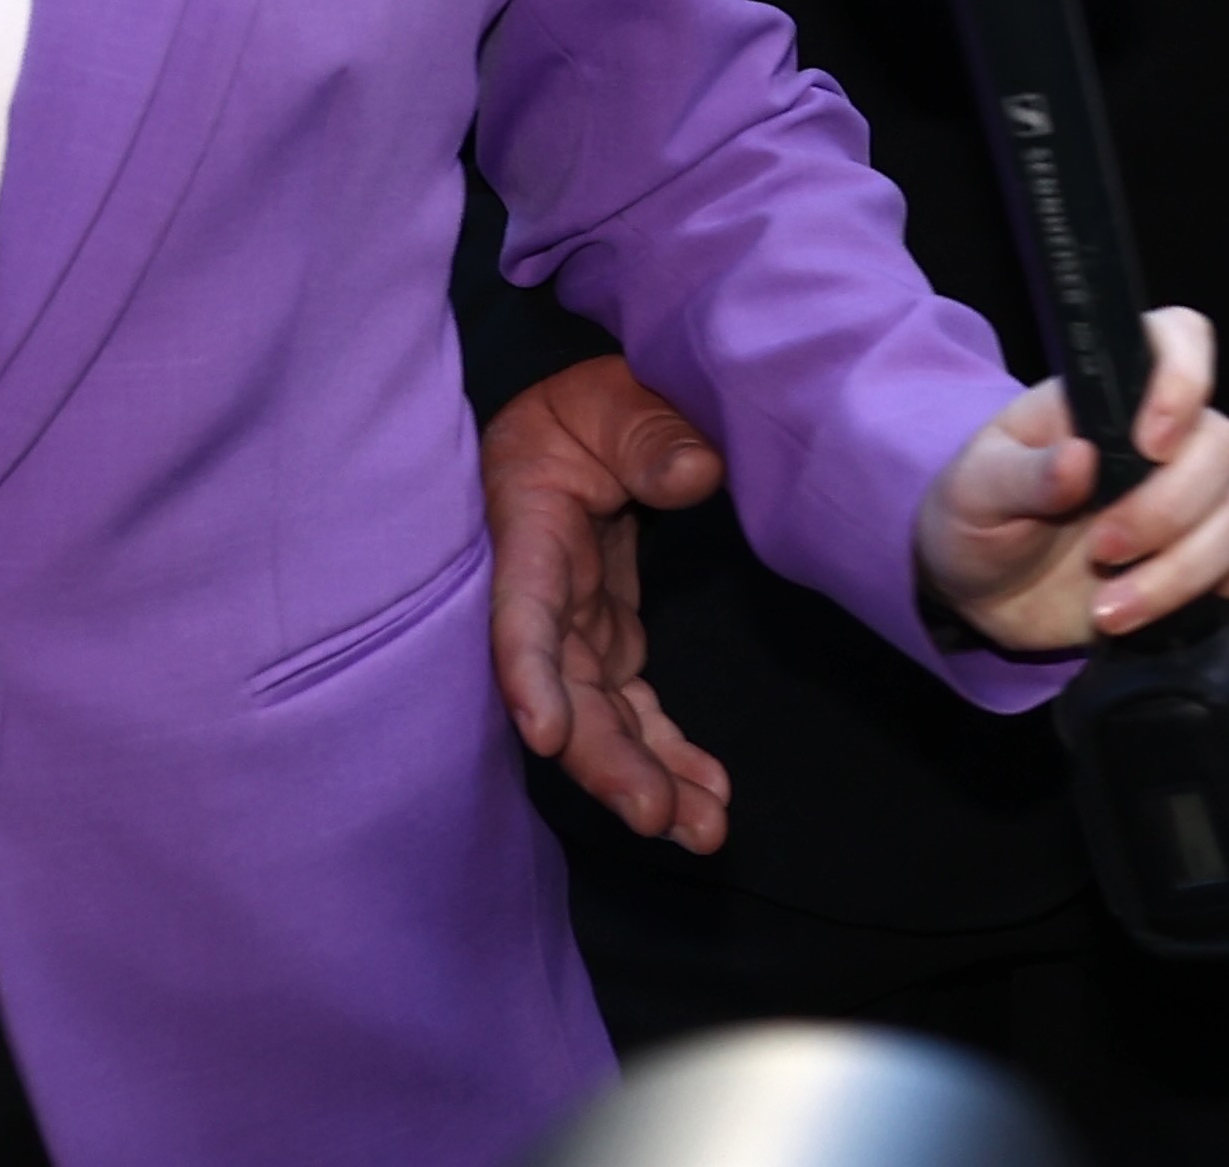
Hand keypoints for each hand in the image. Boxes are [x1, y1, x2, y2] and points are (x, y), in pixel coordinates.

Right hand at [484, 355, 737, 851]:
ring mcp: (576, 629)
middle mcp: (543, 598)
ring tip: (703, 831)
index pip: (520, 613)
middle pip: (564, 693)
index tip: (547, 735)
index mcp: (527, 534)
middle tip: (658, 817)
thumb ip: (649, 432)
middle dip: (605, 761)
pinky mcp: (608, 641)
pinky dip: (667, 756)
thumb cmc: (586, 404)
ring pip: (601, 720)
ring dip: (645, 779)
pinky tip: (708, 800)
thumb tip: (697, 474)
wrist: (580, 414)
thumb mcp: (613, 397)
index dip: (529, 675)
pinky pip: (634, 712)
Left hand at [915, 308, 1228, 658]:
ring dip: (1179, 574)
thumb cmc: (973, 510)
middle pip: (1220, 448)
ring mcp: (1187, 507)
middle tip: (1103, 549)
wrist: (975, 582)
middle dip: (1167, 510)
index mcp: (1110, 397)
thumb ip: (1024, 472)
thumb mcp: (975, 486)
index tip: (1151, 440)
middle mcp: (1162, 443)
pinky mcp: (1197, 569)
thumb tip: (1076, 459)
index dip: (1183, 380)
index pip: (1178, 343)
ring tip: (1109, 611)